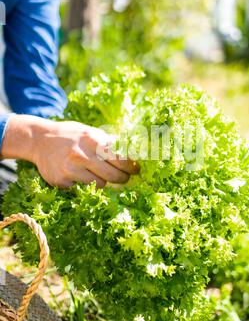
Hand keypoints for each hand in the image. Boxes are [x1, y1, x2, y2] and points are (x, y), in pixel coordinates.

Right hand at [1, 115, 139, 187]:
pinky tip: (77, 174)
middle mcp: (83, 154)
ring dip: (102, 181)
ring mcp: (71, 169)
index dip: (132, 167)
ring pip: (99, 185)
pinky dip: (83, 184)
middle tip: (124, 178)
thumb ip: (109, 142)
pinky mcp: (62, 180)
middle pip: (113, 176)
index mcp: (93, 140)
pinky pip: (82, 188)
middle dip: (122, 179)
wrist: (40, 140)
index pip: (121, 159)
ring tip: (97, 173)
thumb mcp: (91, 132)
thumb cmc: (71, 136)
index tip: (136, 170)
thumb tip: (133, 153)